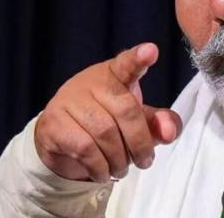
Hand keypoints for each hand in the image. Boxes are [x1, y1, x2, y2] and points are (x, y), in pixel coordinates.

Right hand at [34, 43, 182, 182]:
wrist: (61, 138)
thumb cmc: (106, 121)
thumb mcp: (137, 121)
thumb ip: (158, 123)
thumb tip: (169, 132)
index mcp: (115, 74)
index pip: (127, 63)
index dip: (139, 58)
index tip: (151, 51)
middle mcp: (91, 81)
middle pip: (126, 110)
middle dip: (140, 142)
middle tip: (145, 161)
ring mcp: (69, 100)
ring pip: (105, 133)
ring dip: (119, 159)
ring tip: (122, 168)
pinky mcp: (53, 123)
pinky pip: (85, 148)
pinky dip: (99, 166)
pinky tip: (103, 172)